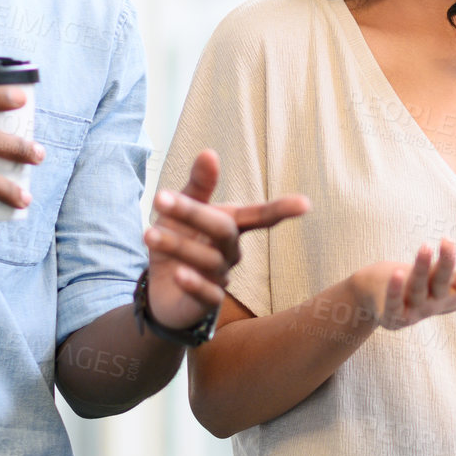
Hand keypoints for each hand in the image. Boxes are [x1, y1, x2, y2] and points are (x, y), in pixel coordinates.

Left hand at [144, 150, 309, 329]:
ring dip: (176, 245)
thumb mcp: (180, 211)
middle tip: (160, 198)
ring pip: (207, 259)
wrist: (160, 290)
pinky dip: (194, 283)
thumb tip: (209, 152)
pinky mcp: (207, 303)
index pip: (260, 216)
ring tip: (149, 234)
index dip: (282, 210)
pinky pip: (207, 294)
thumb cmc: (178, 242)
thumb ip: (198, 185)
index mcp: (230, 225)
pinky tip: (179, 275)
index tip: (306, 204)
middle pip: (223, 230)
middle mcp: (231, 251)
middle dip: (193, 213)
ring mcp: (221, 277)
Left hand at [349, 238, 455, 330]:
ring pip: (417, 289)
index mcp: (454, 296)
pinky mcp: (392, 314)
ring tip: (425, 245)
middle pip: (442, 283)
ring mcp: (414, 311)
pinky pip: (394, 303)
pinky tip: (397, 273)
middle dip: (446, 264)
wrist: (385, 306)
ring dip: (421, 268)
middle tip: (449, 240)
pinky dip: (395, 290)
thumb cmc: (427, 289)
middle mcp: (436, 304)